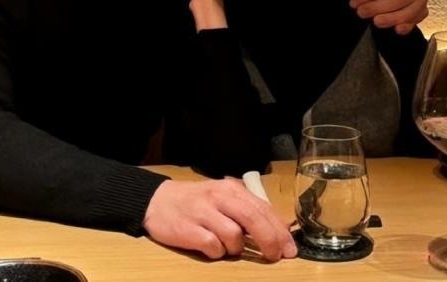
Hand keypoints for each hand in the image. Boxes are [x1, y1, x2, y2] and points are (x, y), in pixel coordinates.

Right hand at [143, 179, 296, 260]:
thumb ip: (246, 209)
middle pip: (253, 219)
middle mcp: (219, 197)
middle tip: (275, 256)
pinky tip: (211, 248)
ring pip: (234, 235)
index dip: (279, 231)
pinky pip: (213, 247)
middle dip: (269, 240)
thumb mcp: (223, 198)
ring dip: (236, 248)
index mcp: (231, 189)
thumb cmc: (196, 202)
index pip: (262, 209)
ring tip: (227, 246)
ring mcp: (203, 212)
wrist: (157, 201)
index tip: (290, 249)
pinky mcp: (188, 229)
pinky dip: (216, 252)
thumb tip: (277, 230)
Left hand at [349, 0, 427, 34]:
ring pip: (408, 12)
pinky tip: (396, 29)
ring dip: (391, 19)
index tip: (354, 3)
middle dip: (377, 7)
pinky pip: (416, 20)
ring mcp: (419, 0)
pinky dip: (407, 26)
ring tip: (375, 22)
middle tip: (361, 13)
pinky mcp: (422, 11)